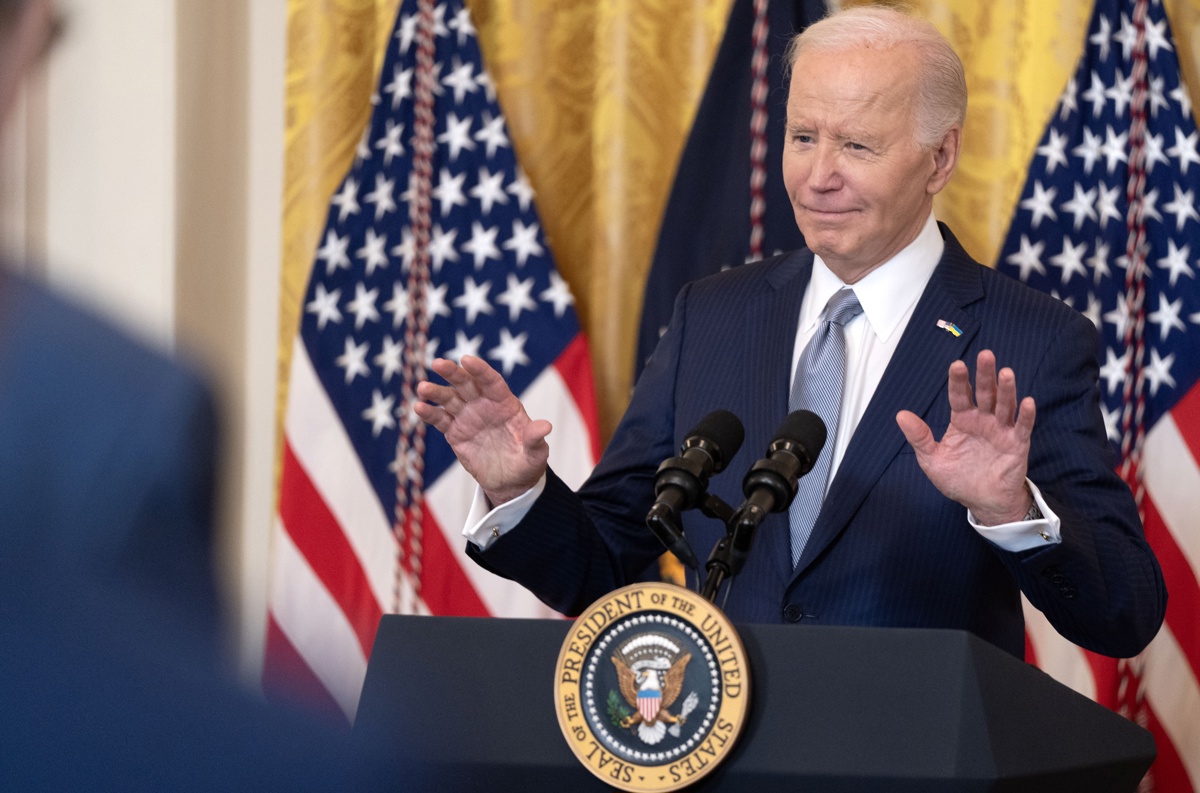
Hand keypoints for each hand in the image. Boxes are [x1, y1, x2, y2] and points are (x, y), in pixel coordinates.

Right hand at [414, 355, 550, 505]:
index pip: (492, 382)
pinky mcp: (455, 432)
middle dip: (453, 373)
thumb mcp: (536, 453)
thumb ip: (536, 439)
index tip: (467, 359)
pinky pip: (440, 420)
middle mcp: (484, 405)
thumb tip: (545, 426)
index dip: (480, 370)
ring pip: (449, 399)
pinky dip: (430, 413)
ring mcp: (468, 417)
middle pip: (466, 384)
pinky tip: (419, 407)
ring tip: (423, 388)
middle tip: (438, 363)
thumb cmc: (527, 462)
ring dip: (436, 392)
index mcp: (505, 403)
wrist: (511, 481)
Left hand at [895, 350, 1035, 524]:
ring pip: (1004, 405)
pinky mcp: (1017, 444)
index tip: (957, 365)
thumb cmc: (957, 479)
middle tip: (985, 355)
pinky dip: (1025, 415)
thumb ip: (919, 437)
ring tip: (1006, 373)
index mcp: (962, 420)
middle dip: (984, 375)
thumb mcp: (932, 459)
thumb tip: (900, 415)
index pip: (959, 396)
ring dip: (1006, 390)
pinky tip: (1027, 402)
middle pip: (984, 393)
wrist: (982, 502)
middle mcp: (982, 420)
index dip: (958, 381)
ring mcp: (1001, 430)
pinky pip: (1022, 427)